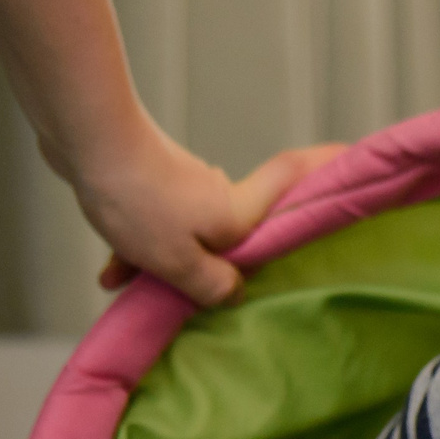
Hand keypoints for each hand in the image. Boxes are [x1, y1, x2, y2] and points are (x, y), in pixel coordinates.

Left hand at [74, 123, 345, 305]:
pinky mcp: (151, 183)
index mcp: (239, 215)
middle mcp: (221, 196)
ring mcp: (185, 187)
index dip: (326, 166)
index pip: (294, 183)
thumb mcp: (177, 262)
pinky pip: (156, 224)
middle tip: (202, 287)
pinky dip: (138, 246)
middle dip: (214, 259)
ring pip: (188, 232)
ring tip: (131, 280)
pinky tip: (112, 267)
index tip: (351, 153)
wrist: (87, 143)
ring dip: (163, 259)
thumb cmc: (139, 201)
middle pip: (237, 228)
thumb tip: (233, 295)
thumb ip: (210, 285)